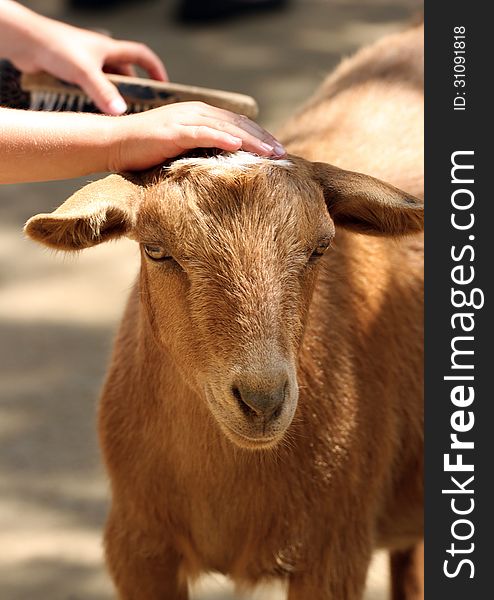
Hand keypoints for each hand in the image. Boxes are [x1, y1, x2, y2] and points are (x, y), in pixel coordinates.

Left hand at [2, 2, 165, 114]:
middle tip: (141, 109)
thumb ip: (103, 93)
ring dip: (114, 95)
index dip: (155, 70)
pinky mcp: (72, 71)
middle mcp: (100, 55)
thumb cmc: (54, 47)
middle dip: (134, 90)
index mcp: (109, 49)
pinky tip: (96, 110)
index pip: (142, 56)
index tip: (163, 86)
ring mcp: (86, 63)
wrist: (25, 41)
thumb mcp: (84, 72)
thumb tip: (121, 112)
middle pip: (126, 73)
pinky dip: (97, 98)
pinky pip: (92, 86)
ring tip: (119, 113)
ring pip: (108, 81)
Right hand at [107, 102, 285, 171]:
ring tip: (270, 153)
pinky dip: (221, 138)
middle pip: (238, 123)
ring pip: (226, 127)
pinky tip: (238, 145)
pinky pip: (202, 133)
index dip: (260, 137)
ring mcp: (185, 119)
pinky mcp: (173, 131)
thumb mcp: (181, 149)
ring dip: (251, 140)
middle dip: (263, 139)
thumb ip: (202, 151)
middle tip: (283, 155)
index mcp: (200, 115)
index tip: (277, 152)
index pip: (238, 124)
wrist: (114, 144)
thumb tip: (224, 168)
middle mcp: (196, 112)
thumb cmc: (146, 151)